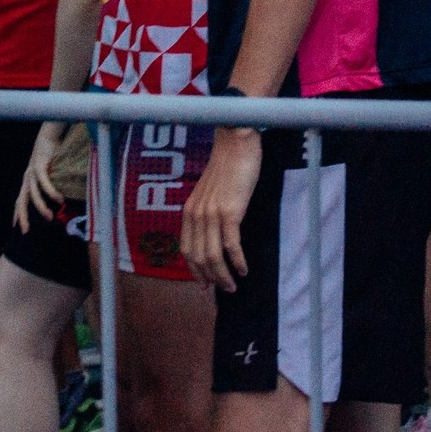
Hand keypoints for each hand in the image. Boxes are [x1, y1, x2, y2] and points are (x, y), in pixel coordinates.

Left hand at [14, 120, 69, 228]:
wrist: (48, 135)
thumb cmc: (51, 156)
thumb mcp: (49, 174)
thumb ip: (51, 186)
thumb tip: (61, 201)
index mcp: (27, 182)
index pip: (20, 202)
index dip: (17, 215)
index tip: (17, 228)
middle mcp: (27, 179)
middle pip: (21, 202)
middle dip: (23, 217)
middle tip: (26, 231)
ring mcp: (31, 173)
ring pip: (33, 194)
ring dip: (41, 207)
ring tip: (50, 217)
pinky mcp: (38, 166)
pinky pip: (43, 182)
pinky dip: (50, 192)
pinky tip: (58, 199)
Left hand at [179, 127, 261, 290]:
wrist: (236, 142)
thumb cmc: (228, 164)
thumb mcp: (211, 191)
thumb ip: (209, 210)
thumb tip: (218, 230)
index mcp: (190, 211)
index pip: (186, 249)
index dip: (195, 270)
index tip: (205, 283)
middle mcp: (196, 215)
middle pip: (198, 258)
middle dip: (210, 278)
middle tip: (224, 289)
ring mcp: (211, 214)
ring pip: (213, 256)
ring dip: (223, 275)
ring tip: (233, 286)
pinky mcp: (230, 212)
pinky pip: (231, 245)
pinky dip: (237, 261)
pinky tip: (244, 270)